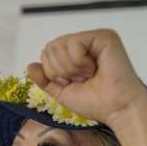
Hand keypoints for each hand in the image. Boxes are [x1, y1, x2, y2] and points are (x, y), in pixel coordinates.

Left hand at [27, 29, 146, 128]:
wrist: (116, 108)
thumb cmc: (95, 102)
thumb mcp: (61, 92)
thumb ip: (45, 79)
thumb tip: (30, 65)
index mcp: (76, 53)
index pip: (47, 54)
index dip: (53, 73)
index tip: (73, 82)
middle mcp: (85, 42)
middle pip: (49, 48)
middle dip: (60, 71)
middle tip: (82, 79)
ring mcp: (94, 38)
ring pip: (58, 45)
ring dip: (70, 68)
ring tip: (89, 74)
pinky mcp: (103, 36)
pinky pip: (73, 43)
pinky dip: (78, 62)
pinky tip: (95, 68)